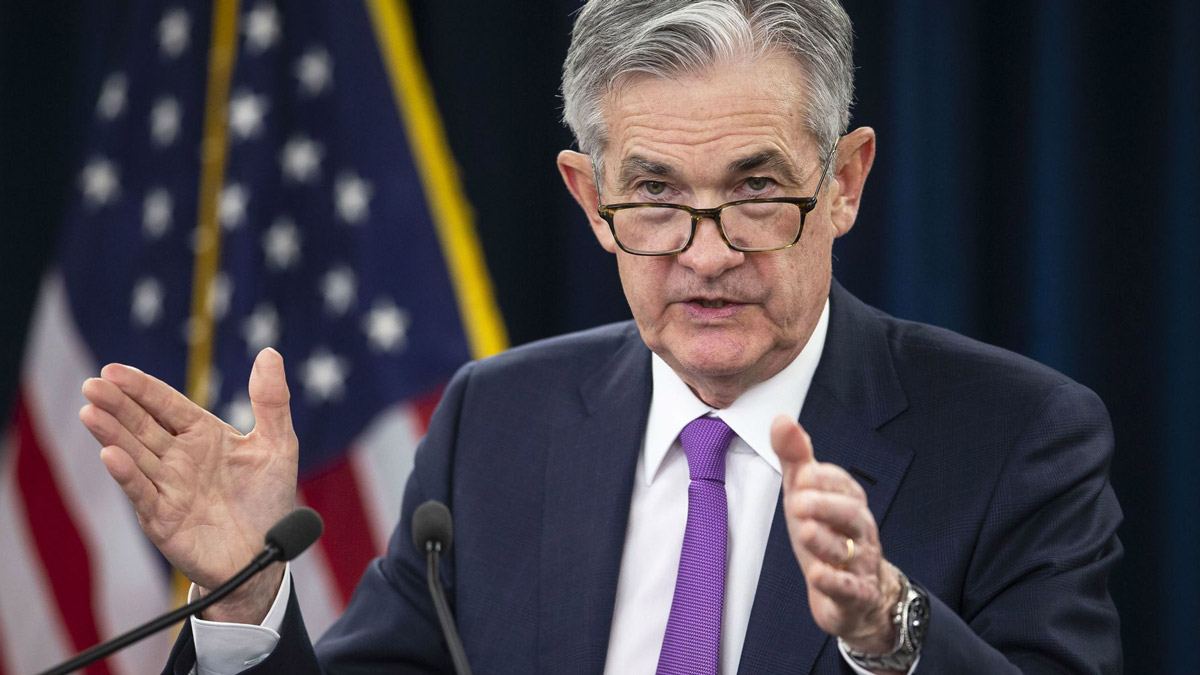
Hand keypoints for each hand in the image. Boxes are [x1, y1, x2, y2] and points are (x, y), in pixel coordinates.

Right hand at [79, 348, 298, 622]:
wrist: (267, 555)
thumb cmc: (269, 499)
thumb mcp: (278, 445)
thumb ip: (271, 401)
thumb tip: (269, 352)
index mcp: (202, 435)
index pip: (166, 405)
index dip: (141, 388)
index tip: (114, 370)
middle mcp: (179, 458)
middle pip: (142, 425)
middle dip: (117, 404)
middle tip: (92, 385)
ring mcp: (167, 487)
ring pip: (135, 454)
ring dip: (112, 433)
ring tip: (90, 411)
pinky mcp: (164, 519)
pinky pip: (143, 493)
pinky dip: (127, 474)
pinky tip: (110, 455)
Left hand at [771, 415, 901, 655]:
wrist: (855, 596)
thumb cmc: (828, 535)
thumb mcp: (806, 495)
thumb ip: (796, 460)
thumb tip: (782, 419)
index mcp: (848, 502)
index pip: (843, 484)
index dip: (824, 479)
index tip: (802, 474)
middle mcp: (859, 531)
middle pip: (852, 514)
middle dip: (827, 506)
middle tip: (799, 501)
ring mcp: (859, 564)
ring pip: (849, 551)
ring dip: (826, 540)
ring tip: (805, 531)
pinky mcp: (854, 596)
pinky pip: (850, 589)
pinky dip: (834, 582)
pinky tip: (818, 575)